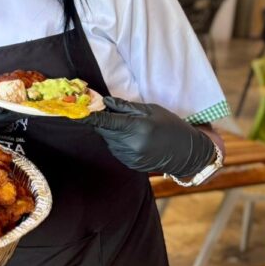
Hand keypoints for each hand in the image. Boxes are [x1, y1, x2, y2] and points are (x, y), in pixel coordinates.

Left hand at [83, 97, 214, 176]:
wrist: (188, 154)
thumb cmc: (171, 126)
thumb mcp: (151, 110)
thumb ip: (126, 107)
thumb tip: (105, 101)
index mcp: (137, 128)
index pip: (105, 122)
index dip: (89, 117)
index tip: (76, 112)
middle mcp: (131, 144)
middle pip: (103, 131)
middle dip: (101, 122)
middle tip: (106, 112)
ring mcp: (130, 156)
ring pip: (108, 141)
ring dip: (110, 132)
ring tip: (128, 127)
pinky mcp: (130, 164)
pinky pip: (115, 149)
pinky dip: (117, 142)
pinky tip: (131, 138)